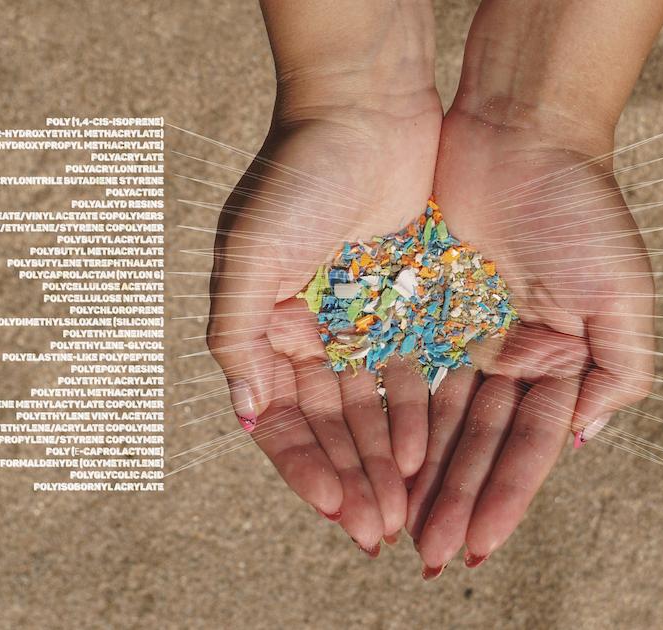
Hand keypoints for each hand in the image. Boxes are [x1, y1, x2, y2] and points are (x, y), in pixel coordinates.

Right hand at [207, 0, 441, 552]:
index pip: (280, 417)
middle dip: (351, 478)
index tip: (333, 508)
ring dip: (385, 459)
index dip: (304, 467)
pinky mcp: (405, 307)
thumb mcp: (250, 254)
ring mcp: (359, 323)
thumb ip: (237, 334)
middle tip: (378, 530)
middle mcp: (310, 333)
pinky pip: (411, 373)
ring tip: (405, 505)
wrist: (366, 111)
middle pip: (330, 426)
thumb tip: (242, 413)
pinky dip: (415, 414)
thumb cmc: (296, 176)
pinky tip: (425, 452)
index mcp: (265, 327)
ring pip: (372, 410)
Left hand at [407, 107, 657, 572]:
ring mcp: (463, 335)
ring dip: (419, 475)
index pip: (528, 444)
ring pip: (435, 419)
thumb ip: (618, 371)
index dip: (506, 497)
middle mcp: (510, 357)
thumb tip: (583, 441)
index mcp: (560, 361)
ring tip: (396, 528)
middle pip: (476, 444)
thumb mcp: (623, 292)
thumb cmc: (581, 206)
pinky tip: (378, 462)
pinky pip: (402, 373)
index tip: (481, 547)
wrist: (520, 130)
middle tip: (429, 557)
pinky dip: (391, 418)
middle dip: (456, 502)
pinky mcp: (419, 308)